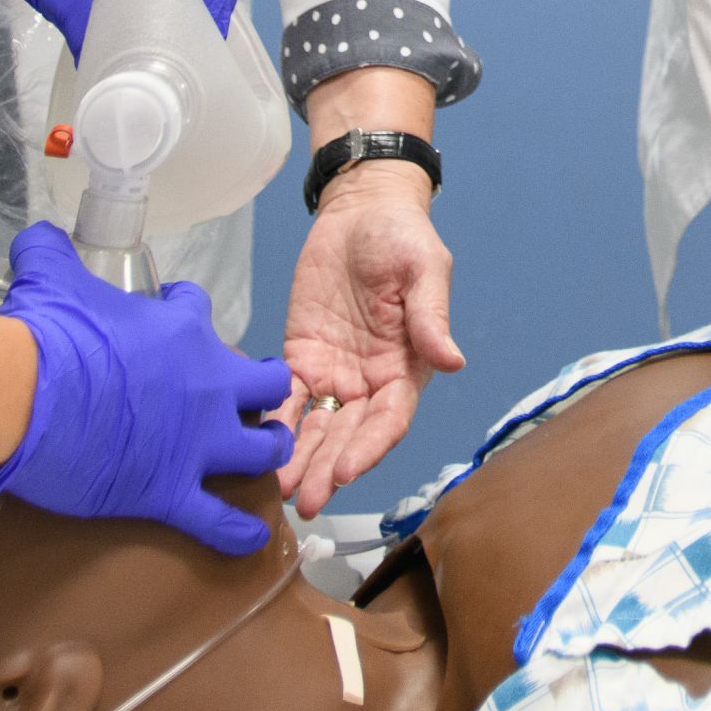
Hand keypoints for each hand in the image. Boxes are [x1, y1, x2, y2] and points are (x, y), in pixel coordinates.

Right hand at [0, 223, 291, 549]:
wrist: (22, 394)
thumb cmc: (43, 334)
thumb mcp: (48, 275)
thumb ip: (50, 252)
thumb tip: (35, 238)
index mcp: (179, 330)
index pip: (201, 312)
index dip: (189, 311)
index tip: (175, 314)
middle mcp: (204, 385)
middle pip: (264, 385)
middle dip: (263, 390)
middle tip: (246, 398)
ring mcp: (194, 443)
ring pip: (261, 450)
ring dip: (266, 453)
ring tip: (264, 457)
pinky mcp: (169, 491)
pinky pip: (218, 521)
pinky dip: (237, 534)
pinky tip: (251, 539)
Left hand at [276, 164, 463, 515]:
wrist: (360, 210)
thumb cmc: (402, 238)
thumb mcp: (425, 271)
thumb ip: (431, 317)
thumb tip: (453, 362)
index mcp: (405, 367)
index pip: (388, 421)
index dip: (368, 450)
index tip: (345, 472)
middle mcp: (369, 381)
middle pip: (347, 436)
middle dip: (326, 469)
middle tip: (304, 500)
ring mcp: (333, 373)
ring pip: (315, 427)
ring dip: (299, 459)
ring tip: (278, 489)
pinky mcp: (300, 357)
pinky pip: (286, 396)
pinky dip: (274, 421)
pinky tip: (258, 444)